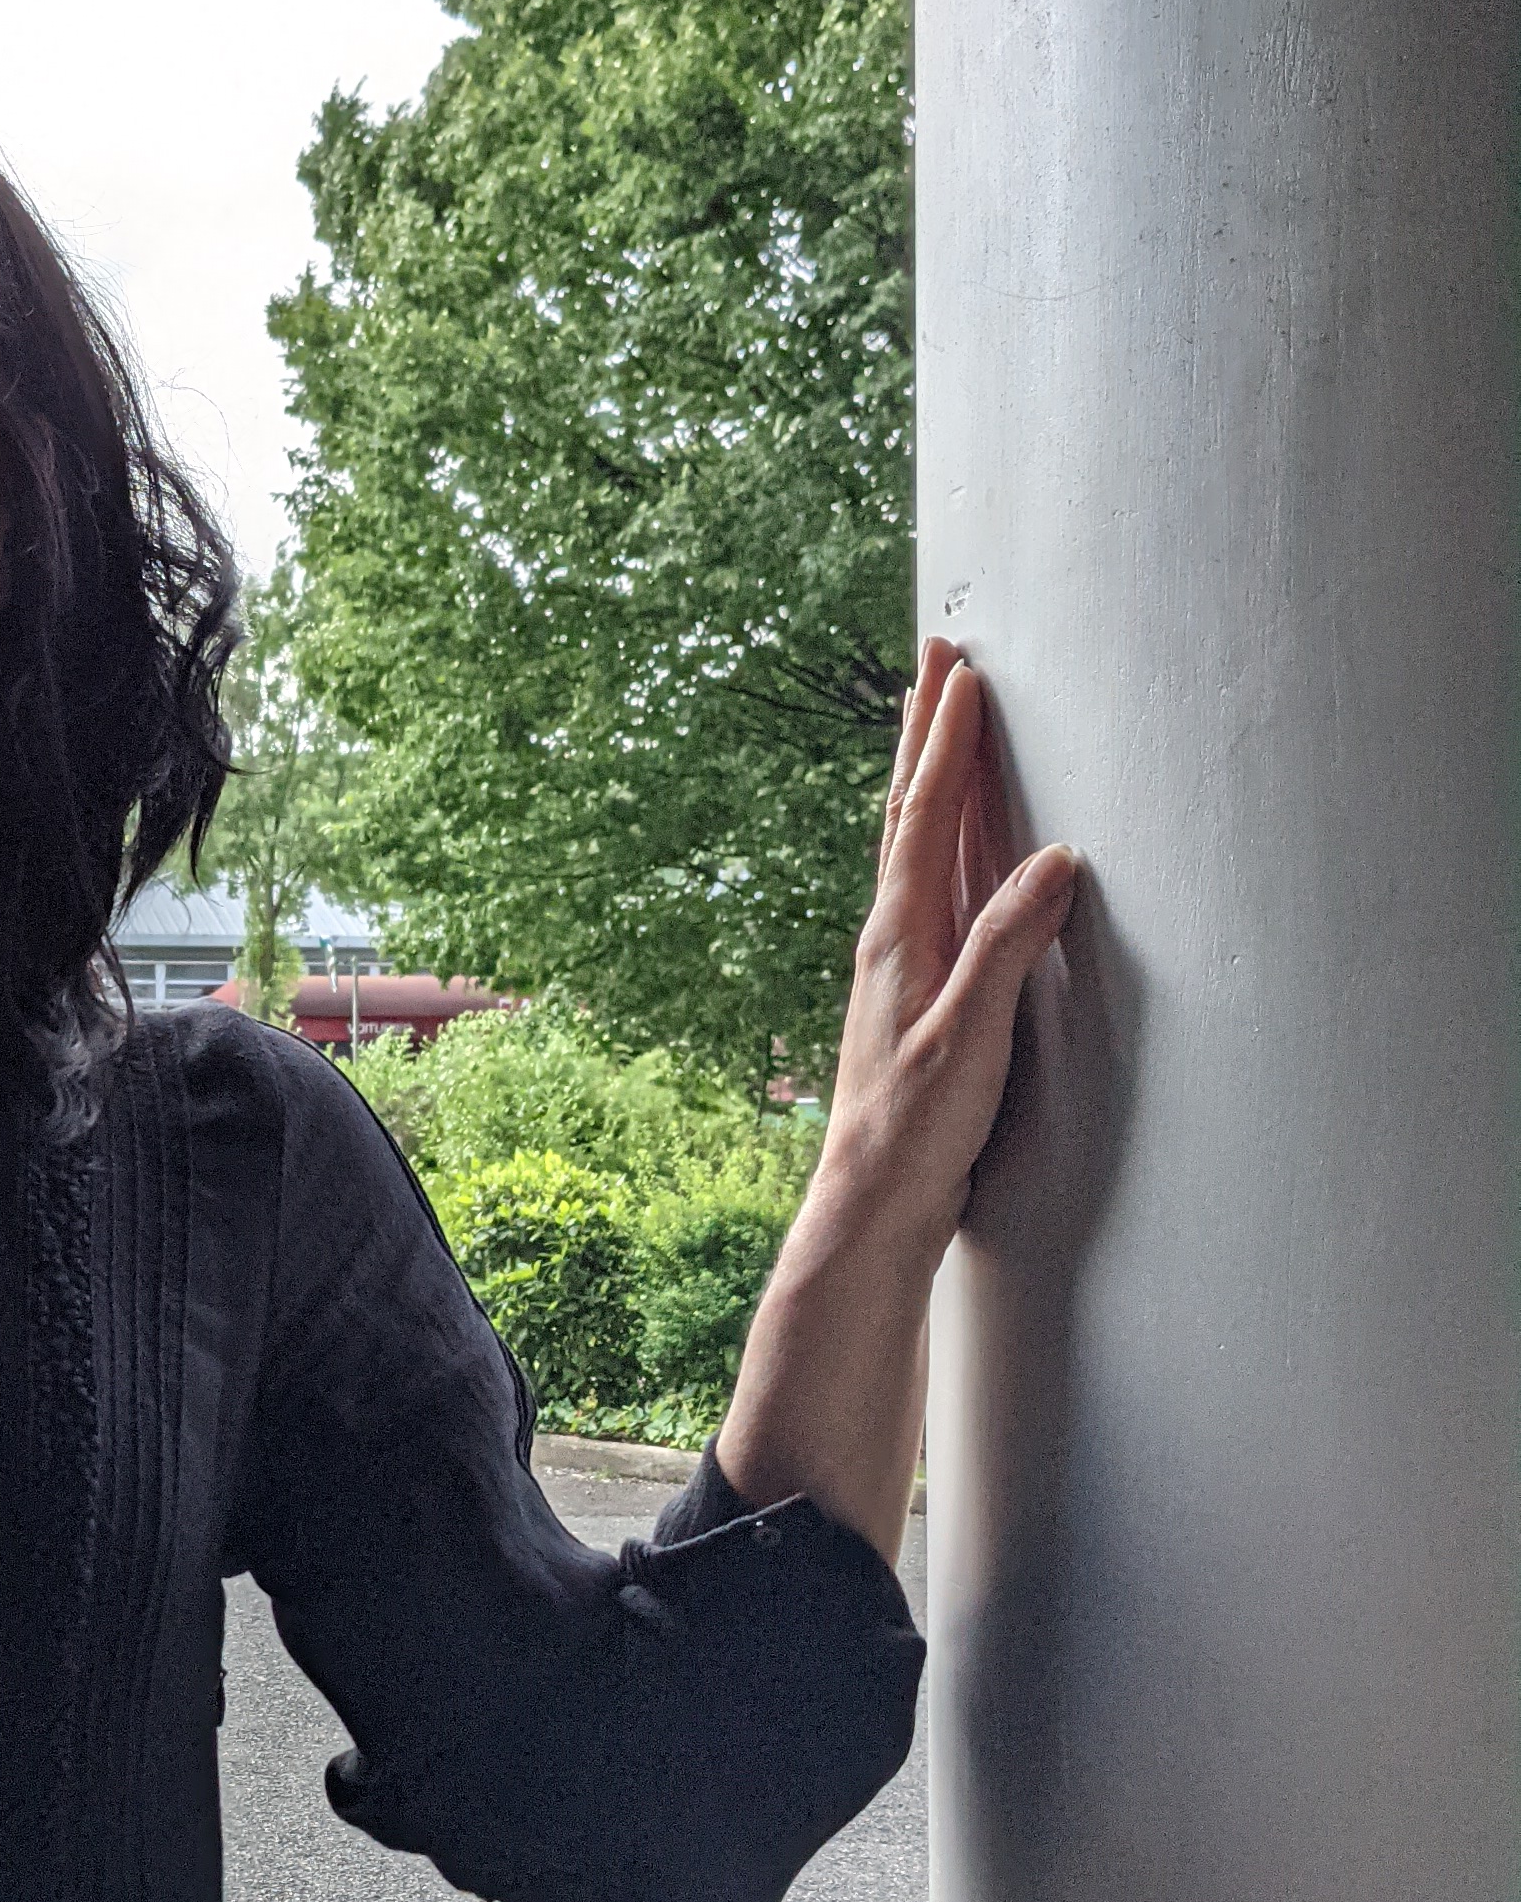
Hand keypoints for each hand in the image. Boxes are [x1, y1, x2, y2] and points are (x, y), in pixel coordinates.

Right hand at [714, 640, 1079, 1565]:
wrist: (855, 1257)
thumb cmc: (906, 1170)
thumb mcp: (951, 1059)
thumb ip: (983, 973)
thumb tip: (1031, 891)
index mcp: (897, 967)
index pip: (917, 842)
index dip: (934, 757)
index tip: (951, 674)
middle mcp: (892, 972)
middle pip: (913, 833)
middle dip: (932, 737)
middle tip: (947, 644)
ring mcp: (904, 1010)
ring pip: (923, 876)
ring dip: (945, 786)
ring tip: (965, 701)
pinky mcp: (931, 1064)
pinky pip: (974, 978)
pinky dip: (1007, 921)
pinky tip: (1047, 865)